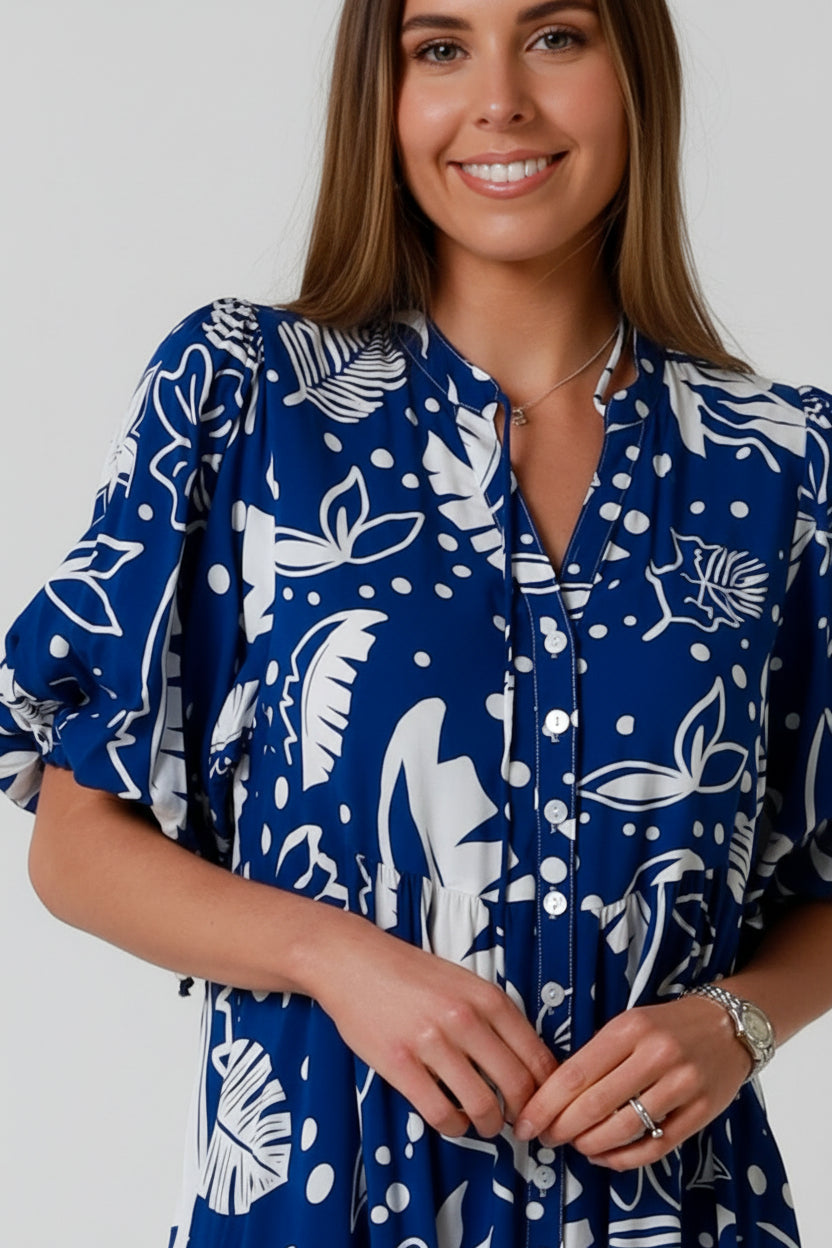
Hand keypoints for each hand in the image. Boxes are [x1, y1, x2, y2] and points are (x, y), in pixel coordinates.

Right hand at [307, 914, 558, 1138]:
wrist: (353, 961)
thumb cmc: (409, 972)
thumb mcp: (464, 981)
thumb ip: (494, 1015)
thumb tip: (526, 1061)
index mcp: (486, 997)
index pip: (536, 1057)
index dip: (547, 1091)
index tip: (544, 1105)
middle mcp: (465, 1019)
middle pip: (517, 1087)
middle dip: (523, 1115)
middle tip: (518, 1124)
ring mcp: (432, 1042)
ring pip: (482, 1106)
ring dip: (490, 1125)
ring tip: (486, 1125)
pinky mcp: (400, 1064)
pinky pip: (440, 1113)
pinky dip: (453, 1126)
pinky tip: (452, 1120)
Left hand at [512, 996, 752, 1169]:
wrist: (729, 1025)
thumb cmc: (668, 1025)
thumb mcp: (629, 1024)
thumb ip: (598, 1055)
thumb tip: (554, 1095)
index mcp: (629, 1029)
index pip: (576, 1073)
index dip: (546, 1104)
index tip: (526, 1122)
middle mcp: (656, 1055)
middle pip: (596, 1104)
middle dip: (562, 1128)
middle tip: (546, 1139)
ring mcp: (681, 1085)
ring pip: (624, 1129)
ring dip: (590, 1145)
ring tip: (575, 1146)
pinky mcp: (701, 1112)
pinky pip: (655, 1146)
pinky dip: (624, 1158)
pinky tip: (606, 1157)